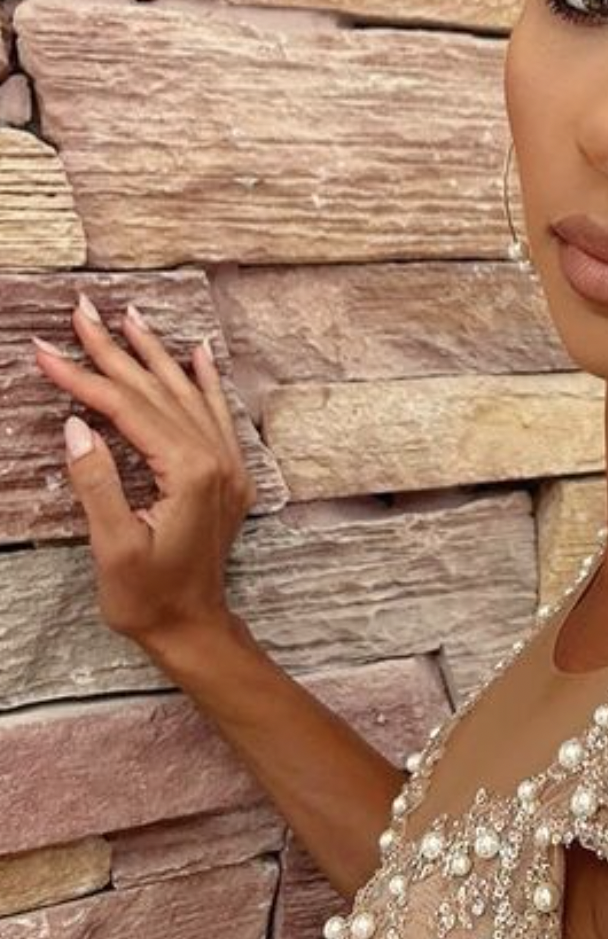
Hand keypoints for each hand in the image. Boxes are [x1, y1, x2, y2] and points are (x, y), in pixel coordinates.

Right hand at [31, 293, 256, 652]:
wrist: (194, 628)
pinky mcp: (229, 476)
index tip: (46, 350)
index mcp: (191, 473)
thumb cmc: (148, 598)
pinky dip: (204, 381)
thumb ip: (97, 482)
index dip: (85, 378)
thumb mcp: (113, 546)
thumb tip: (77, 425)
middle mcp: (218, 460)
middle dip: (116, 351)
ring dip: (156, 355)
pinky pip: (217, 414)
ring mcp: (228, 466)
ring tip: (130, 317)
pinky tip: (197, 354)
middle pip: (159, 393)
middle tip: (82, 310)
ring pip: (188, 395)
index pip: (130, 410)